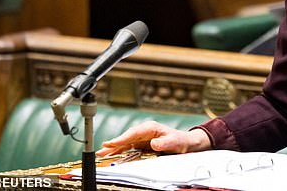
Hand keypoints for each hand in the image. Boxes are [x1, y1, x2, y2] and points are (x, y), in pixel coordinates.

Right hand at [95, 120, 211, 156]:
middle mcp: (144, 133)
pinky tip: (110, 157)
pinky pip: (128, 150)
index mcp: (151, 128)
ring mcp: (142, 139)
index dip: (121, 139)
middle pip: (125, 139)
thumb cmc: (182, 141)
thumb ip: (165, 141)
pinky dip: (119, 153)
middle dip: (112, 145)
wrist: (187, 145)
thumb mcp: (176, 142)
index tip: (110, 143)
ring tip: (100, 155)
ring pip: (124, 144)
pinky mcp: (141, 146)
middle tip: (99, 151)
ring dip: (113, 150)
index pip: (133, 133)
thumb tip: (153, 142)